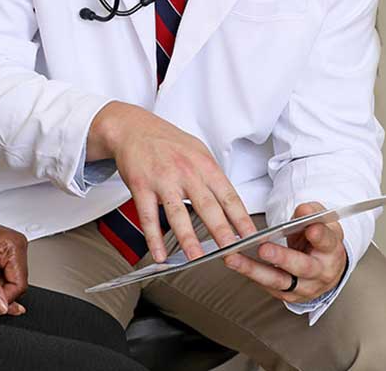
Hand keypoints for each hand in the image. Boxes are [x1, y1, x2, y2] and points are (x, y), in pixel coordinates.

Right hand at [89, 102, 255, 262]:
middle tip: (232, 252)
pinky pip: (148, 216)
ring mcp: (162, 180)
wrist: (133, 128)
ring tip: (196, 258)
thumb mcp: (198, 152)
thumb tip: (232, 206)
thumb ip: (213, 178)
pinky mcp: (141, 186)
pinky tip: (159, 254)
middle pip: (207, 206)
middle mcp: (186, 172)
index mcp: (205, 165)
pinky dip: (153, 238)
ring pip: (177, 213)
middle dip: (221, 232)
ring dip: (187, 238)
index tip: (252, 238)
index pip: (229, 197)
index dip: (242, 219)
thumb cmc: (168, 142)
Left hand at [224, 202, 347, 302]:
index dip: (319, 236)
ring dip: (253, 270)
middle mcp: (320, 273)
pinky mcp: (288, 295)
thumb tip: (303, 211)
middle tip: (263, 248)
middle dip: (281, 258)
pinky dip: (249, 274)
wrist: (325, 269)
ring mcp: (304, 287)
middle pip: (302, 267)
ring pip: (278, 281)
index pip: (327, 242)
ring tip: (232, 258)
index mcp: (331, 251)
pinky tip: (234, 263)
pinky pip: (267, 285)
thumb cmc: (320, 242)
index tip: (311, 228)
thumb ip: (311, 213)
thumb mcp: (321, 222)